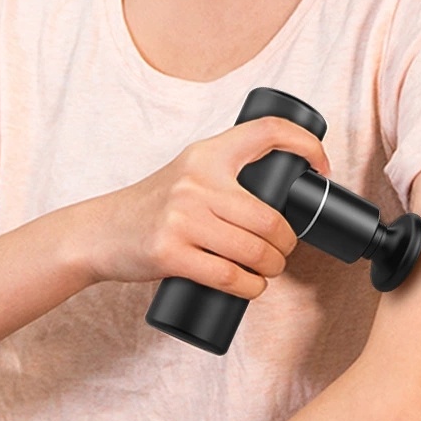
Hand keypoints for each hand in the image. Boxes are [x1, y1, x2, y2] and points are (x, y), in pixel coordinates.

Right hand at [75, 116, 329, 298]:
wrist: (99, 232)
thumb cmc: (150, 207)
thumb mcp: (185, 174)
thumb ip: (223, 175)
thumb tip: (279, 197)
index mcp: (205, 154)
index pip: (268, 132)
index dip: (306, 144)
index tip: (320, 169)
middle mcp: (196, 181)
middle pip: (270, 217)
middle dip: (287, 244)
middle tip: (283, 252)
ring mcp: (182, 218)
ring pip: (254, 250)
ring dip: (273, 268)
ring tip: (267, 271)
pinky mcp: (170, 253)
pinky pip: (228, 276)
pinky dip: (250, 288)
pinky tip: (252, 288)